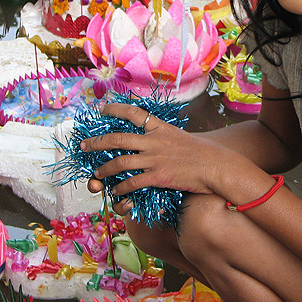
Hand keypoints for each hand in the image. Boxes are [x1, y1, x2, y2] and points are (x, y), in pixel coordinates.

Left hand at [80, 102, 235, 198]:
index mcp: (160, 128)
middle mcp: (154, 141)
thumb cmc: (205, 153)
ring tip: (96, 174)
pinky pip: (132, 182)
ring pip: (119, 162)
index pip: (133, 113)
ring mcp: (154, 159)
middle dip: (97, 142)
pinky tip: (116, 192)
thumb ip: (167, 138)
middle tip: (84, 146)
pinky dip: (121, 188)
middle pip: (117, 138)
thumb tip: (159, 139)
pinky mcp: (158, 177)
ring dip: (104, 169)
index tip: (102, 109)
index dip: (115, 110)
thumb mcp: (183, 137)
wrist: (217, 166)